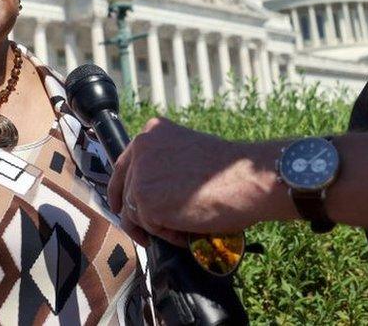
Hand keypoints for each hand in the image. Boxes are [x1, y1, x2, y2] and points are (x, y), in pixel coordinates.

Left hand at [108, 118, 291, 245]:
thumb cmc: (230, 170)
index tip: (121, 205)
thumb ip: (165, 165)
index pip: (124, 164)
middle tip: (144, 234)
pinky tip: (188, 231)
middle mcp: (141, 148)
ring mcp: (140, 173)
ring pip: (134, 212)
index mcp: (152, 132)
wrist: (247, 178)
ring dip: (157, 226)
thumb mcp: (188, 153)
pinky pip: (149, 227)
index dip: (121, 189)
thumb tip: (154, 193)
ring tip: (185, 228)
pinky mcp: (145, 199)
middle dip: (135, 214)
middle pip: (125, 190)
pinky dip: (168, 235)